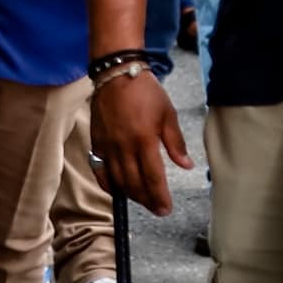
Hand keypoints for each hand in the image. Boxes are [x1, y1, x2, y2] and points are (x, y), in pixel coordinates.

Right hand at [90, 71, 192, 216]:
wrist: (116, 74)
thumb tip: (186, 166)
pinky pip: (100, 170)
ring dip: (131, 194)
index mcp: (144, 139)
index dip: (159, 196)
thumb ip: (176, 143)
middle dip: (147, 200)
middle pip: (134, 184)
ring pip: (117, 180)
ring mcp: (107, 146)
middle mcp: (124, 146)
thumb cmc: (146, 92)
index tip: (166, 208)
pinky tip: (117, 189)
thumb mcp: (168, 114)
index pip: (153, 177)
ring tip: (142, 199)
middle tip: (157, 208)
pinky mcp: (96, 142)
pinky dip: (108, 184)